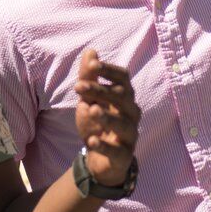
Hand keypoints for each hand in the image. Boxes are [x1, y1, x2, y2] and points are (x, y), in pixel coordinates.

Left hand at [74, 49, 139, 186]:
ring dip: (107, 116)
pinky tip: (91, 140)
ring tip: (90, 110)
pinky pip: (116, 151)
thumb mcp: (88, 100)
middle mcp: (132, 113)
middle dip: (101, 90)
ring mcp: (130, 135)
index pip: (123, 78)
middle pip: (122, 97)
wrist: (100, 159)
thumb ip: (89, 78)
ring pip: (123, 124)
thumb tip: (90, 51)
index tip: (92, 65)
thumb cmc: (97, 123)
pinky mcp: (124, 156)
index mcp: (125, 96)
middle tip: (79, 87)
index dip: (109, 70)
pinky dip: (104, 145)